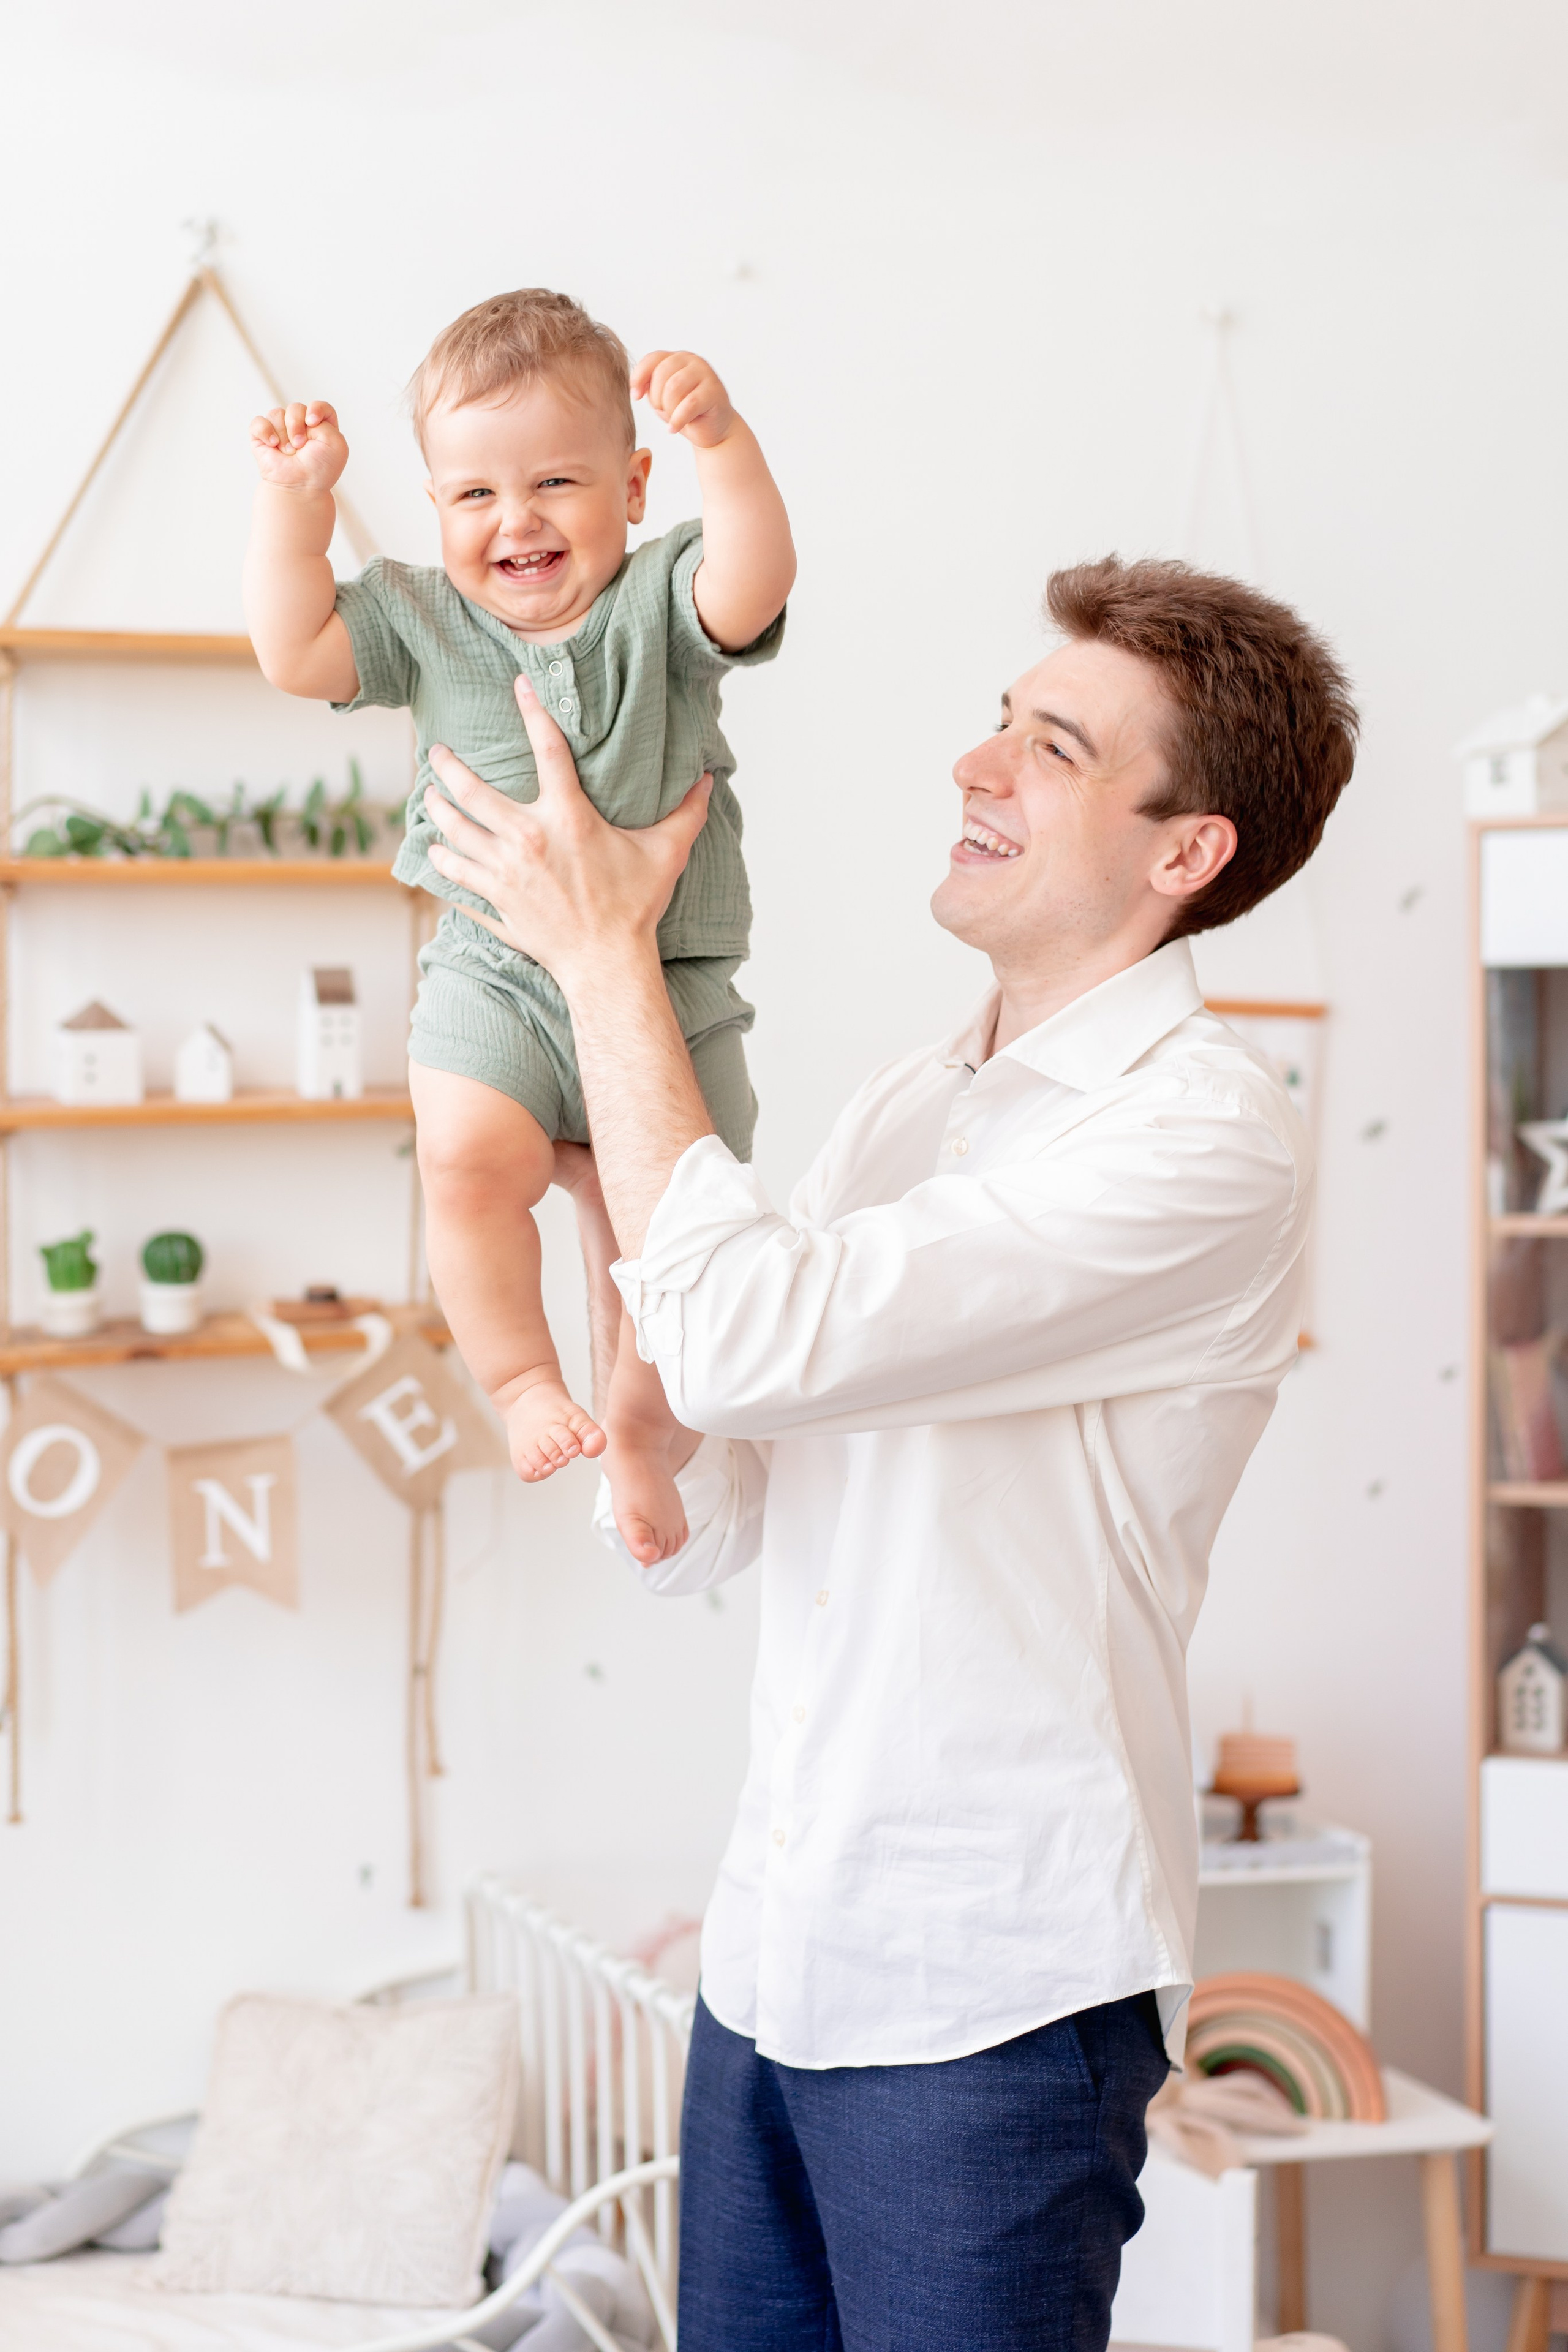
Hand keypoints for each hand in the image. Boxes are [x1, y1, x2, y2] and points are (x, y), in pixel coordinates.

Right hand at [249, 401, 347, 493]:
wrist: (300, 486)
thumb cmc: (319, 469)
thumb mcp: (335, 443)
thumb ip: (325, 419)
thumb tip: (303, 415)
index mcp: (320, 427)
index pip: (319, 406)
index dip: (316, 408)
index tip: (312, 422)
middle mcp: (300, 426)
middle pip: (296, 408)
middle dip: (297, 426)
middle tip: (300, 446)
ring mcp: (280, 430)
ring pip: (277, 413)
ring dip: (284, 434)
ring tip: (289, 452)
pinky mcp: (262, 437)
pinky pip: (259, 422)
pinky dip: (265, 432)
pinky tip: (273, 445)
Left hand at [423, 673, 712, 995]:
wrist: (606, 964)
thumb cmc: (634, 908)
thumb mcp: (666, 854)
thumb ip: (686, 814)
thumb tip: (707, 780)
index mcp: (569, 818)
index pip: (549, 750)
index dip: (533, 712)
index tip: (519, 686)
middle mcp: (528, 839)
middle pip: (473, 792)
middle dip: (449, 768)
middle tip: (437, 753)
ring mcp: (505, 872)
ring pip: (455, 832)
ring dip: (437, 810)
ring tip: (429, 796)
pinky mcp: (496, 901)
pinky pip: (457, 876)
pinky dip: (441, 863)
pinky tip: (434, 852)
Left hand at [631, 350, 735, 449]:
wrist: (713, 431)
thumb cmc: (686, 414)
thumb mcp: (662, 399)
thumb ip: (649, 389)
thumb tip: (637, 388)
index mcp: (676, 359)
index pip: (652, 359)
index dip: (639, 377)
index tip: (636, 396)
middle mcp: (691, 360)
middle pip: (662, 373)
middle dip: (656, 397)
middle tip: (662, 411)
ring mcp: (705, 373)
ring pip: (674, 387)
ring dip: (668, 408)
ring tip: (672, 419)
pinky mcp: (714, 391)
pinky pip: (689, 404)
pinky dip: (678, 419)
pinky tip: (674, 429)